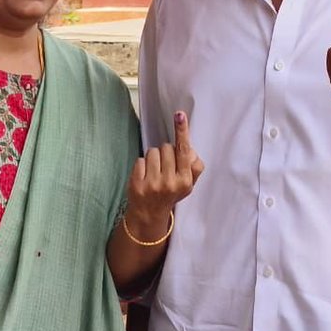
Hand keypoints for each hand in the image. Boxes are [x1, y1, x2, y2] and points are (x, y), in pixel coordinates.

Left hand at [127, 111, 203, 238]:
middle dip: (165, 153)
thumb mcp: (188, 184)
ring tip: (154, 172)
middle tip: (165, 168)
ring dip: (153, 158)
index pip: (184, 150)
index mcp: (185, 181)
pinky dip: (142, 166)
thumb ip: (193, 166)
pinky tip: (145, 177)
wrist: (150, 214)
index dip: (182, 131)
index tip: (179, 115)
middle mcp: (170, 183)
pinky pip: (140, 160)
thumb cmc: (171, 193)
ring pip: (153, 152)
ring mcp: (153, 184)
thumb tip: (188, 147)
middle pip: (167, 147)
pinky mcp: (138, 184)